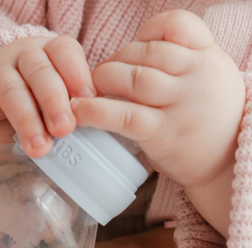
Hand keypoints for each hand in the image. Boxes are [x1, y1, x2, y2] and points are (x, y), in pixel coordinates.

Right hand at [0, 35, 95, 156]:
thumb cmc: (40, 99)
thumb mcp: (61, 97)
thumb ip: (74, 107)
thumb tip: (95, 128)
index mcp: (50, 52)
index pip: (63, 51)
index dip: (76, 73)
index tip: (88, 99)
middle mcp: (22, 57)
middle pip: (38, 72)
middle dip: (53, 101)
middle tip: (64, 129)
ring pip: (9, 88)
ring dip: (25, 118)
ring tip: (38, 147)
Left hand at [72, 10, 245, 237]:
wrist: (228, 163)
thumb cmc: (208, 120)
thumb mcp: (208, 80)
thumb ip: (180, 64)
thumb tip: (130, 58)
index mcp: (207, 57)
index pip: (177, 24)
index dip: (149, 31)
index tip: (136, 47)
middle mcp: (197, 75)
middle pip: (146, 52)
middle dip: (116, 60)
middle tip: (103, 77)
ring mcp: (181, 104)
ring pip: (133, 78)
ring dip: (104, 80)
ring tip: (91, 92)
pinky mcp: (163, 133)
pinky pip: (125, 116)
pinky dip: (96, 111)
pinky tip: (78, 112)